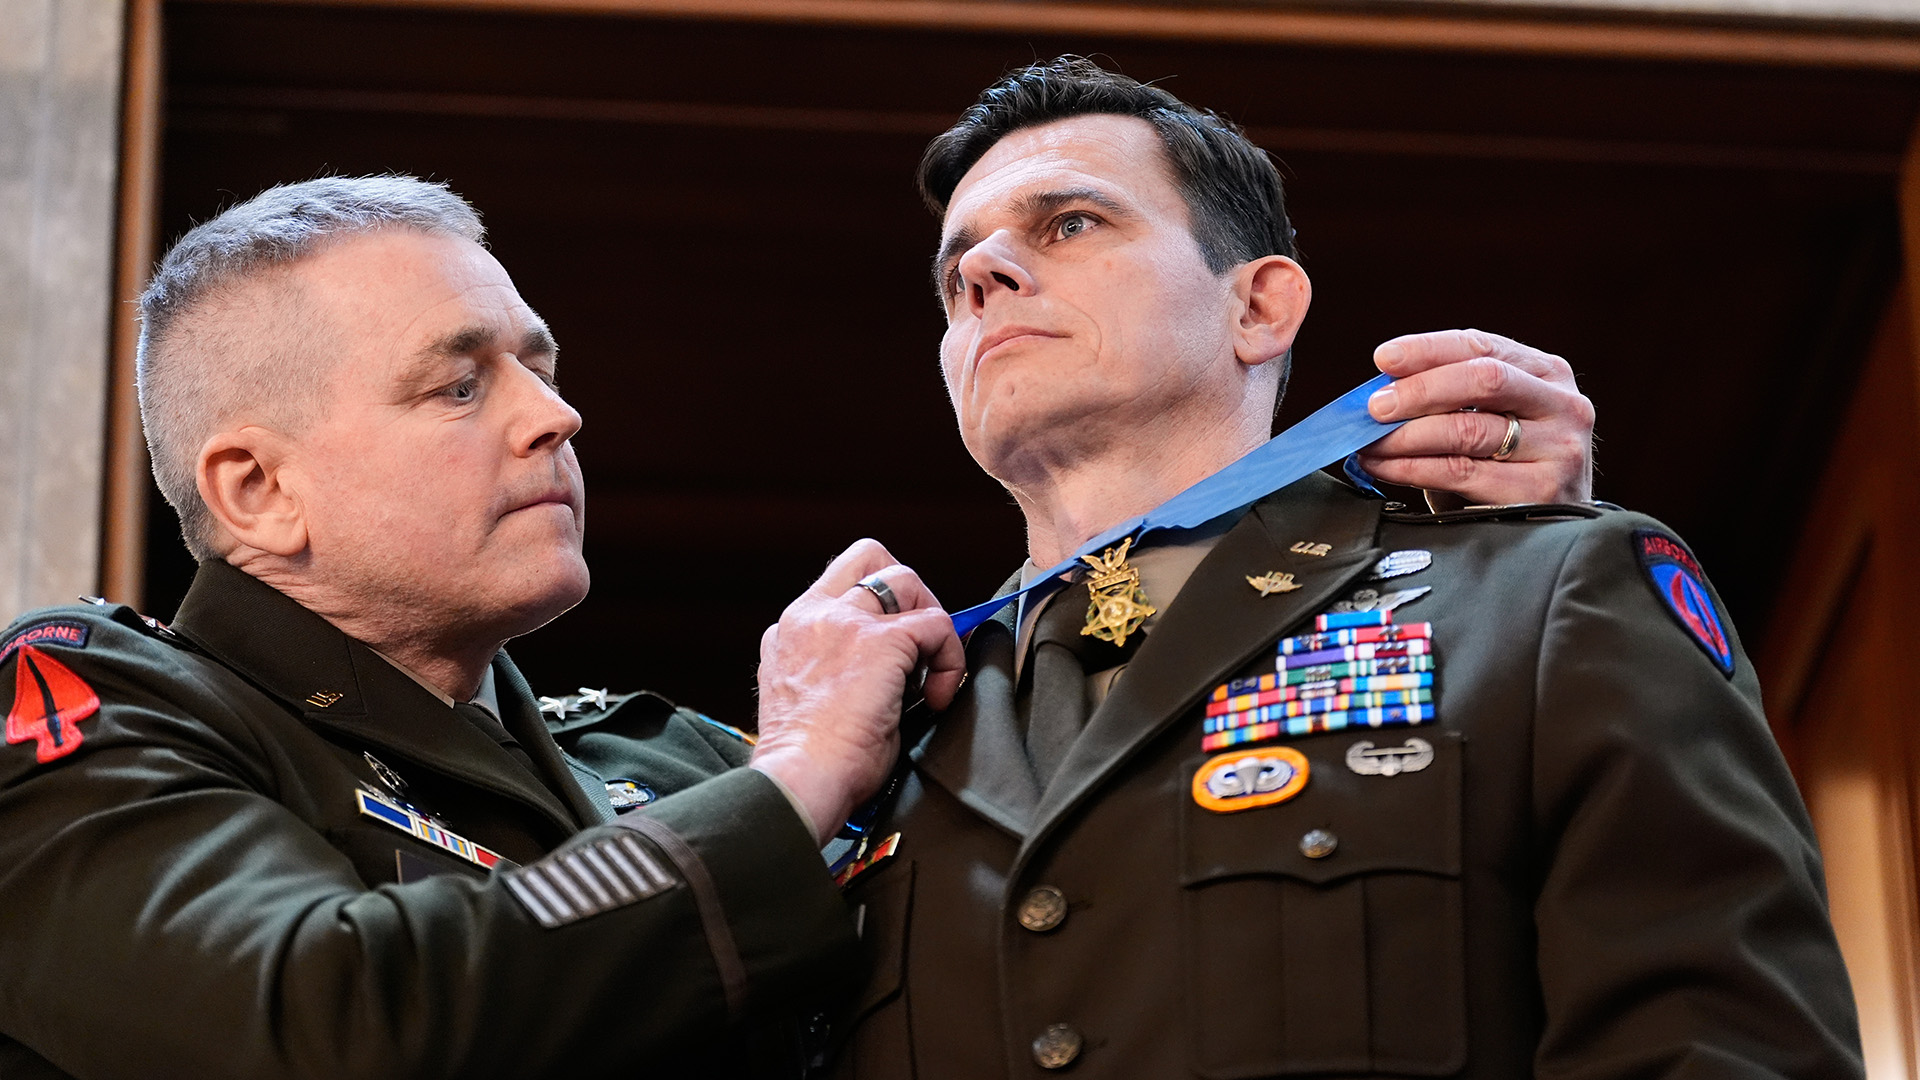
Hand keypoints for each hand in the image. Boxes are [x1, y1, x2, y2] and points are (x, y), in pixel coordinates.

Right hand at [749, 539, 965, 845]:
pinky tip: (937, 697)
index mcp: (789, 631)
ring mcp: (844, 622)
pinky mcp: (880, 641)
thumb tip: (890, 672)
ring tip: (930, 673)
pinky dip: (949, 659)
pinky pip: (937, 624)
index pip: (839, 583)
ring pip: (906, 580)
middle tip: (918, 643)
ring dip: (930, 623)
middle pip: (870, 557)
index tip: (895, 648)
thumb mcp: (807, 699)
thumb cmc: (808, 763)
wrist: (801, 781)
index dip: (877, 605)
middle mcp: (811, 615)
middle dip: (906, 591)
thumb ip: (835, 669)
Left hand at [1358, 329, 1594, 506]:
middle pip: (1483, 380)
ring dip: (1406, 435)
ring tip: (1370, 441)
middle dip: (1419, 390)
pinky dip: (1412, 467)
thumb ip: (1450, 397)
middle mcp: (1563, 405)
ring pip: (1468, 429)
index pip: (1483, 346)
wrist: (1545, 526)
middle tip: (1375, 407)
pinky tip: (1386, 466)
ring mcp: (1559, 449)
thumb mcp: (1488, 420)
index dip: (1429, 349)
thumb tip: (1382, 389)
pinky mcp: (1541, 491)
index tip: (1385, 358)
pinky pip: (1461, 472)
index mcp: (1547, 373)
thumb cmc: (1507, 467)